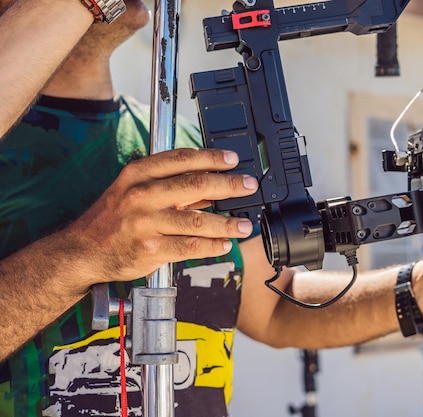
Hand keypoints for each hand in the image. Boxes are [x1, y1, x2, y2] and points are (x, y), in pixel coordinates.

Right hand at [62, 148, 257, 293]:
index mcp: (139, 174)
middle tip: (248, 186)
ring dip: (227, 223)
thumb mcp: (135, 191)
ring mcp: (146, 223)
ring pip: (197, 220)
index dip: (211, 157)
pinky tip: (225, 245)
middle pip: (195, 185)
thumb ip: (171, 186)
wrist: (83, 251)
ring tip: (244, 225)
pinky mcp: (150, 249)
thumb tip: (211, 184)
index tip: (233, 159)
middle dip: (229, 185)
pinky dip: (212, 246)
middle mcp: (142, 195)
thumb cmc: (114, 218)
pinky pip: (190, 246)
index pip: (181, 159)